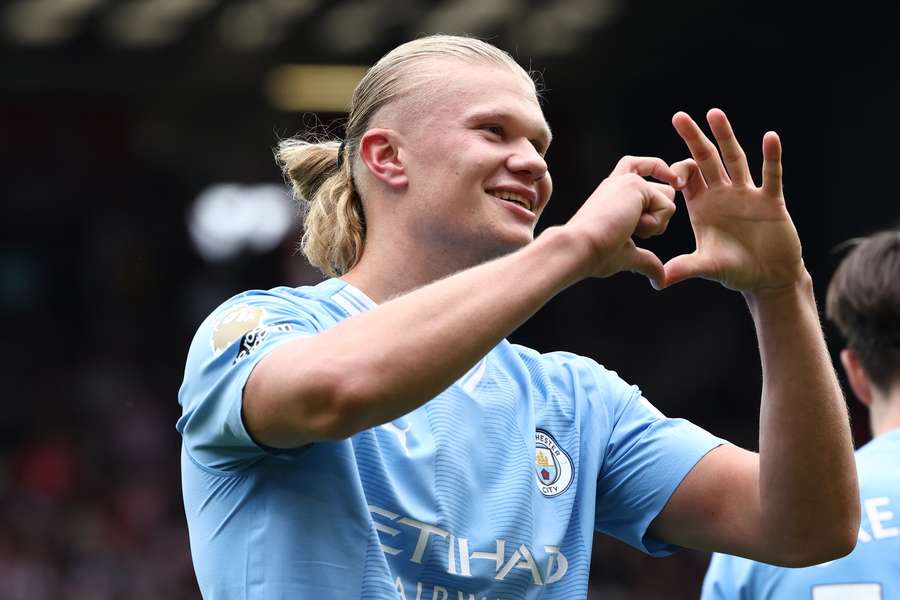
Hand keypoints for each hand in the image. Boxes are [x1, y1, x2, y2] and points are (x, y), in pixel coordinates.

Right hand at [565, 156, 681, 287]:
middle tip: (631, 231)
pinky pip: (667, 207)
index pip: (640, 169)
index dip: (660, 171)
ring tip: (627, 228)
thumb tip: (660, 281)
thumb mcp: (626, 255)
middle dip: (661, 216)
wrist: (579, 248)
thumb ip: (646, 260)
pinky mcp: (634, 184)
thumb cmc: (594, 254)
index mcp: (614, 195)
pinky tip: (630, 226)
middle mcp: (619, 183)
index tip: (676, 183)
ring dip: (656, 223)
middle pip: (667, 190)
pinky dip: (654, 225)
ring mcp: (626, 181)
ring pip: (669, 199)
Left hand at [663, 109, 804, 292]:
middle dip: (693, 138)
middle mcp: (722, 194)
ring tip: (715, 114)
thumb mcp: (708, 267)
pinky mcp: (771, 201)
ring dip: (726, 137)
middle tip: (679, 116)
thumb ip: (685, 268)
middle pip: (707, 160)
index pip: (687, 178)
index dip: (678, 171)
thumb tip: (658, 280)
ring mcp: (747, 194)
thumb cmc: (735, 271)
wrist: (768, 278)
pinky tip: (770, 137)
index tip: (672, 177)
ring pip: (735, 159)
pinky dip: (771, 158)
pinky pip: (771, 175)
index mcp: (702, 206)